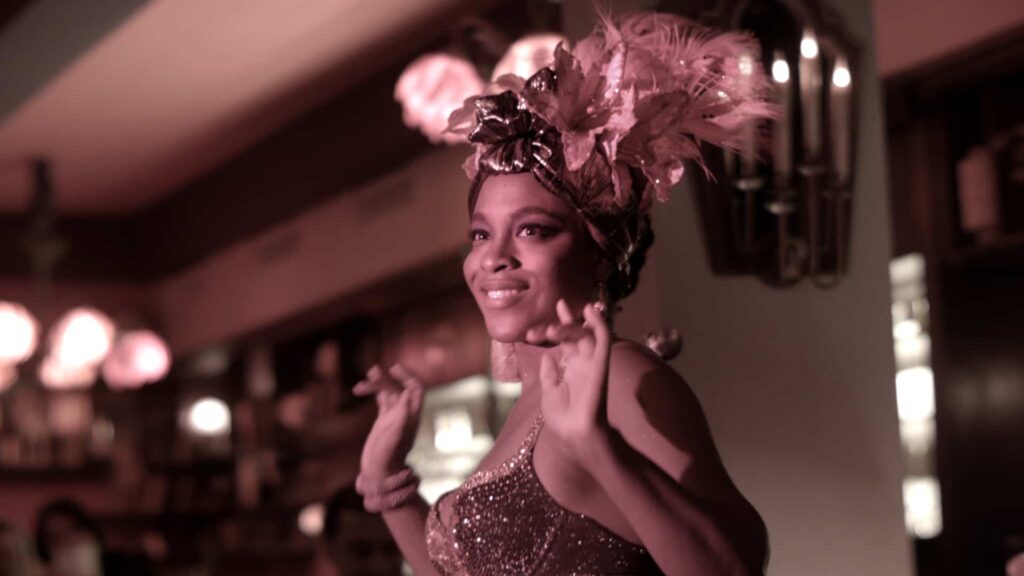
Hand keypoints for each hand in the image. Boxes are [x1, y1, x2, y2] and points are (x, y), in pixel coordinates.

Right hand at [353, 363, 423, 480]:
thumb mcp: (394, 437)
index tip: (393, 368)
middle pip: (399, 388)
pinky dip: (372, 392)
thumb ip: (401, 417)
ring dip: (377, 384)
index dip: (408, 376)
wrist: (379, 473)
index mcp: (411, 416)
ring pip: (388, 392)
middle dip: (386, 379)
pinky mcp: (384, 420)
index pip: (416, 389)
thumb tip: (406, 393)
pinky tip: (359, 390)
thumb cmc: (387, 458)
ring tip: (359, 386)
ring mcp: (394, 417)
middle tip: (371, 372)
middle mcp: (405, 414)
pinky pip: (381, 399)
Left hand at [528, 299, 611, 450]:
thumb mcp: (549, 392)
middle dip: (568, 319)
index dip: (562, 324)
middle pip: (578, 334)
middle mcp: (583, 364)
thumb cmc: (563, 419)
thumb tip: (547, 357)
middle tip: (558, 305)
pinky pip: (604, 341)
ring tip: (562, 310)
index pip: (568, 342)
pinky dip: (599, 325)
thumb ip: (549, 375)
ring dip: (575, 322)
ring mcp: (592, 363)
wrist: (573, 433)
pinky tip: (591, 312)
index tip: (557, 307)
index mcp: (571, 370)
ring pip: (588, 334)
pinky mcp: (600, 365)